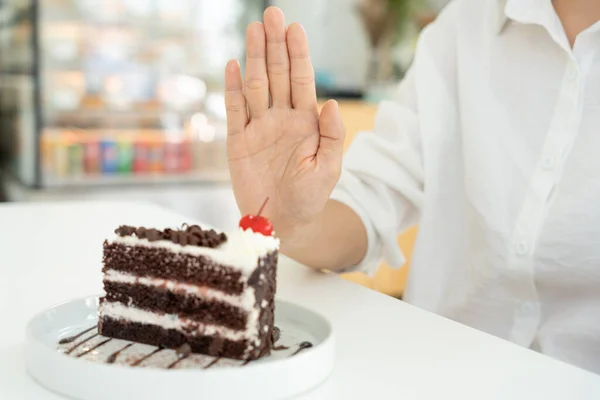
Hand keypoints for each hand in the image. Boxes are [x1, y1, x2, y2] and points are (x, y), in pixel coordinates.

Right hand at [224, 7, 345, 242]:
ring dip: (254, 58)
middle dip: (275, 45)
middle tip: (272, 14)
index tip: (295, 28)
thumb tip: (330, 102)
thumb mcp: (329, 168)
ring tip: (254, 30)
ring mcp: (258, 128)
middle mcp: (281, 118)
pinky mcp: (238, 142)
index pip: (301, 80)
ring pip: (255, 86)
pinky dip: (232, 89)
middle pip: (276, 75)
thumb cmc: (311, 197)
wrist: (285, 222)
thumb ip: (331, 136)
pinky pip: (234, 111)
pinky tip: (234, 65)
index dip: (298, 54)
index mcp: (305, 122)